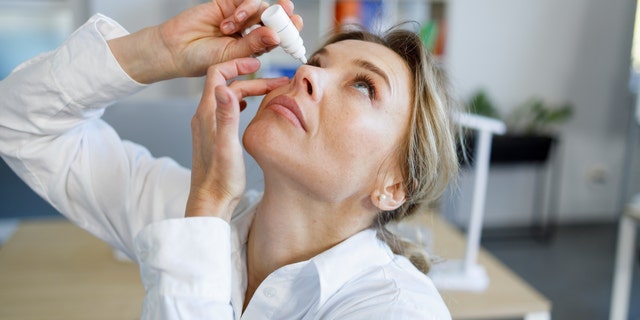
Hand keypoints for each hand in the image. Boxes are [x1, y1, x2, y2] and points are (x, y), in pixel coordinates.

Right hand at [108, 0, 302, 83]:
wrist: (176, 50)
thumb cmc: (203, 60)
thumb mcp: (232, 56)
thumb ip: (254, 44)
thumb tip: (276, 35)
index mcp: (255, 48)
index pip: (278, 37)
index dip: (289, 31)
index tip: (297, 26)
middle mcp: (250, 31)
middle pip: (274, 18)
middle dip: (283, 15)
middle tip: (289, 13)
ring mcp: (239, 17)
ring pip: (259, 8)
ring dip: (251, 14)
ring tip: (232, 27)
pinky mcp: (227, 4)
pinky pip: (244, 0)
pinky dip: (242, 8)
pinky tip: (230, 20)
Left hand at [185, 58, 287, 220]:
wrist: (210, 202)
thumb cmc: (221, 178)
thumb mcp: (228, 145)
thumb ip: (227, 115)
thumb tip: (224, 88)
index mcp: (207, 114)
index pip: (217, 74)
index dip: (237, 64)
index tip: (259, 64)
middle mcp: (204, 116)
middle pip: (226, 84)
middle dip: (251, 79)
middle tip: (277, 82)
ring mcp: (207, 126)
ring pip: (228, 97)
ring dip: (248, 90)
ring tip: (269, 92)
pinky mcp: (213, 136)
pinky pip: (226, 110)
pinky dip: (241, 102)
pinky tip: (250, 108)